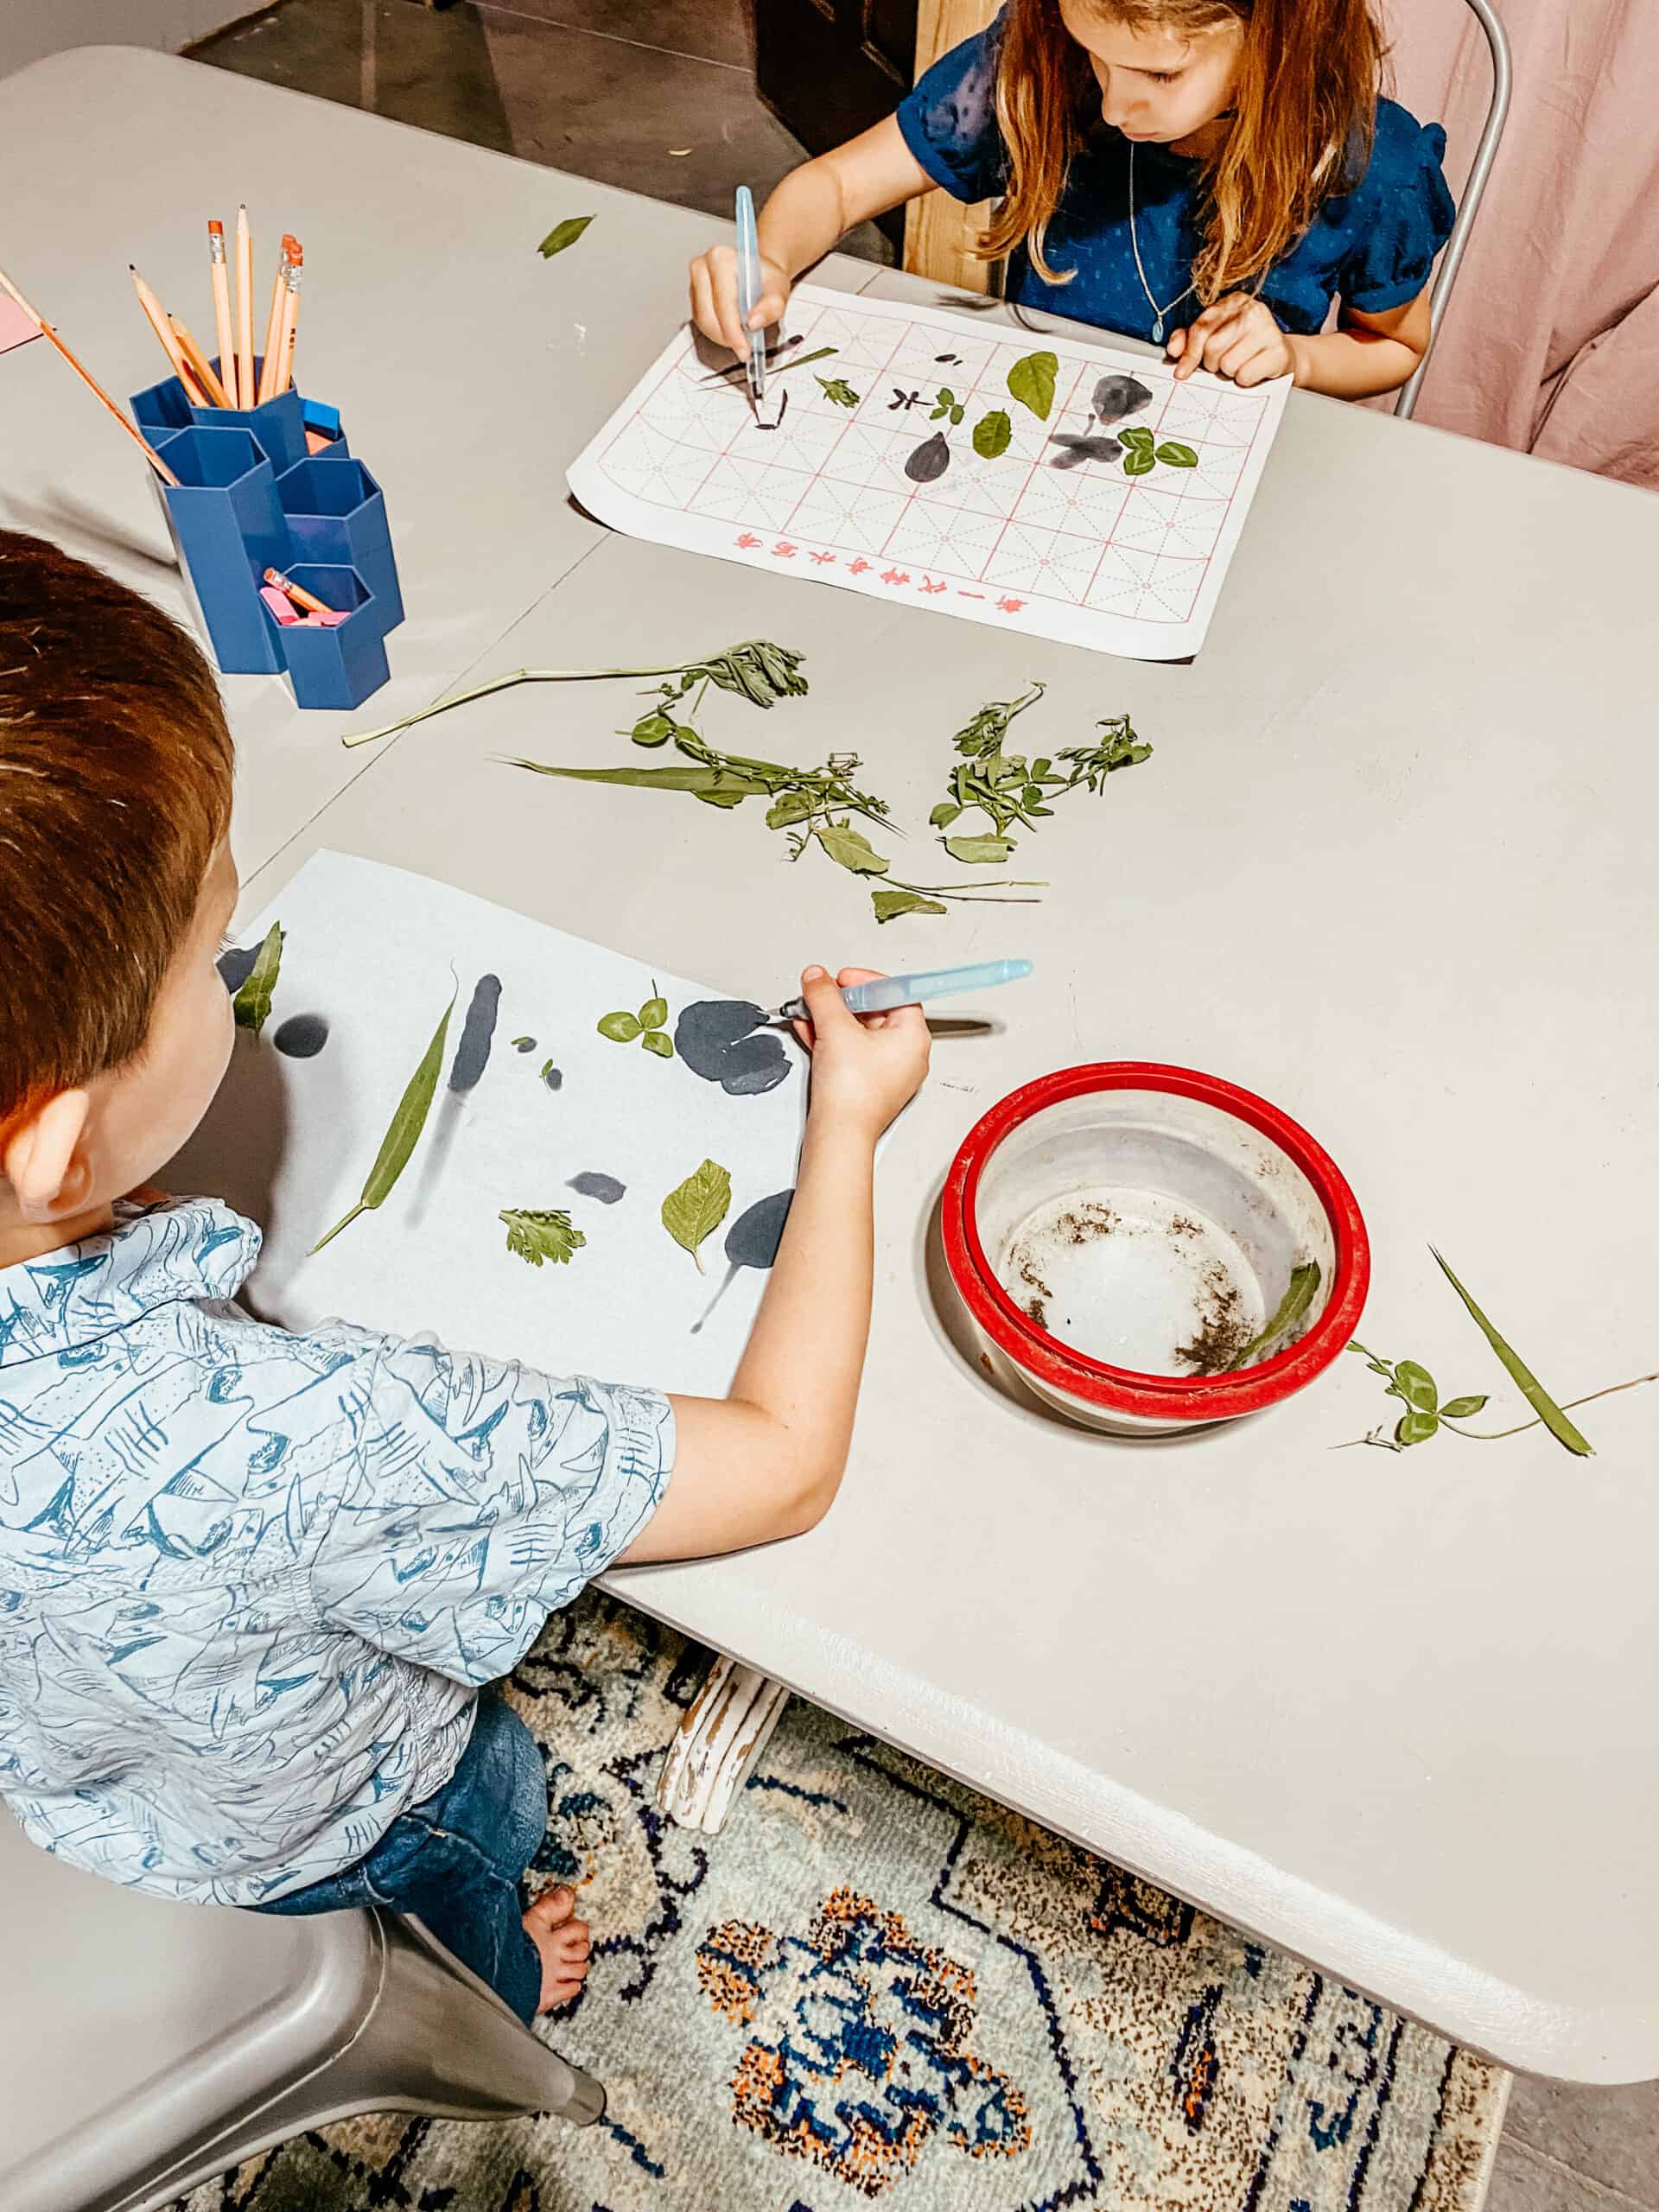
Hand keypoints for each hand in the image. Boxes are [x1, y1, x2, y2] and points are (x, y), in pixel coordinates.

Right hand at [689, 243, 790, 358]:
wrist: (759, 274)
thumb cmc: (766, 279)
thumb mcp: (778, 291)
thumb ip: (770, 306)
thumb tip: (753, 323)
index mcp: (722, 258)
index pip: (723, 302)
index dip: (733, 331)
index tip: (744, 350)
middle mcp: (703, 266)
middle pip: (709, 314)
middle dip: (727, 337)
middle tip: (744, 348)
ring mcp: (695, 281)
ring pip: (702, 321)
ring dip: (721, 337)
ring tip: (740, 338)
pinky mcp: (693, 296)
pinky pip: (700, 322)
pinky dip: (716, 333)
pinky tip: (731, 331)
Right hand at [791, 966, 929, 1139]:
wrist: (839, 1133)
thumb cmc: (853, 1093)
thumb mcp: (834, 1028)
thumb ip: (823, 995)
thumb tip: (817, 978)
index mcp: (913, 1037)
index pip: (897, 993)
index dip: (867, 981)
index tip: (844, 979)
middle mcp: (906, 1055)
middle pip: (875, 1012)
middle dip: (842, 1000)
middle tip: (823, 993)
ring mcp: (887, 1072)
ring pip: (859, 1032)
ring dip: (831, 1018)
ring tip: (810, 1010)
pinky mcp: (867, 1084)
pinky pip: (851, 1051)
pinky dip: (831, 1038)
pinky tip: (809, 1029)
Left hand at [1166, 296, 1295, 386]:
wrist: (1279, 357)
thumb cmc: (1242, 347)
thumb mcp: (1214, 336)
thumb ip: (1190, 339)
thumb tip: (1173, 349)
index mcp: (1232, 302)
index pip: (1201, 328)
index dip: (1189, 354)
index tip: (1181, 372)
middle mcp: (1251, 310)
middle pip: (1212, 348)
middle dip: (1213, 364)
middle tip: (1224, 363)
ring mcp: (1267, 329)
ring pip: (1228, 364)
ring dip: (1229, 373)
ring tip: (1240, 365)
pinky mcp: (1278, 351)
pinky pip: (1245, 375)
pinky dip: (1244, 380)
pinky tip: (1252, 372)